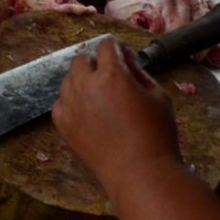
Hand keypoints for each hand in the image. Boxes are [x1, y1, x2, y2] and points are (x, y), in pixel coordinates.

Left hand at [51, 38, 178, 192]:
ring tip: (99, 99)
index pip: (106, 46)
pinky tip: (88, 115)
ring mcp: (70, 105)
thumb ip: (140, 73)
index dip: (117, 49)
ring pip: (68, 80)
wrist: (139, 173)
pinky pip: (61, 103)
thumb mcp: (159, 97)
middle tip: (111, 79)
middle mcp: (86, 85)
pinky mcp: (62, 124)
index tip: (124, 58)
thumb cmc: (157, 135)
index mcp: (112, 75)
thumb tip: (126, 61)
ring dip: (82, 82)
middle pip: (81, 60)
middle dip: (96, 64)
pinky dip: (72, 104)